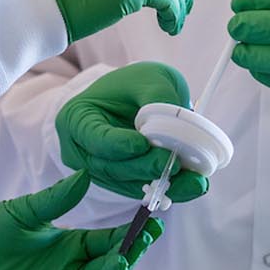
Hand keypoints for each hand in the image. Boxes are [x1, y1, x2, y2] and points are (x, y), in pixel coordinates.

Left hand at [0, 172, 161, 269]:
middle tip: (141, 241)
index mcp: (73, 245)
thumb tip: (85, 175)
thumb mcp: (23, 212)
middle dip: (128, 256)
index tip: (152, 224)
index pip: (111, 241)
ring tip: (118, 264)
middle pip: (110, 267)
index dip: (132, 235)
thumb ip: (55, 199)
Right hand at [53, 62, 211, 202]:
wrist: (133, 100)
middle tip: (171, 163)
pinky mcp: (122, 184)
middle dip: (144, 167)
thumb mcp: (147, 78)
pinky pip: (142, 191)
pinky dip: (168, 189)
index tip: (142, 143)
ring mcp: (100, 171)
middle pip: (111, 167)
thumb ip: (159, 96)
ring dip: (161, 184)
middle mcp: (83, 151)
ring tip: (192, 180)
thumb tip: (179, 124)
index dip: (117, 144)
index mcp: (77, 119)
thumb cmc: (133, 87)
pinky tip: (190, 185)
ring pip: (129, 184)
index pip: (92, 137)